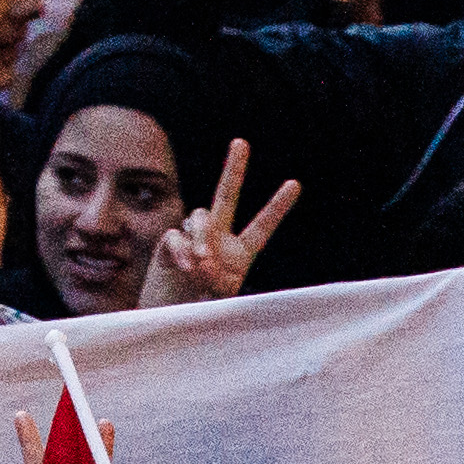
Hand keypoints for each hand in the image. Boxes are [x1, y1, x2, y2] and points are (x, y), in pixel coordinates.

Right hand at [143, 137, 298, 303]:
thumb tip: (200, 257)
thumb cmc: (203, 311)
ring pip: (199, 217)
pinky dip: (181, 249)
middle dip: (234, 169)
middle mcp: (218, 239)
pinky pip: (175, 236)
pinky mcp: (168, 245)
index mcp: (240, 253)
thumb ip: (217, 278)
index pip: (261, 225)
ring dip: (202, 237)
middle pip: (225, 197)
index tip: (295, 183)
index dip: (277, 205)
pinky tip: (186, 266)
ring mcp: (192, 239)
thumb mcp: (222, 299)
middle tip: (242, 142)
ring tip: (202, 264)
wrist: (171, 321)